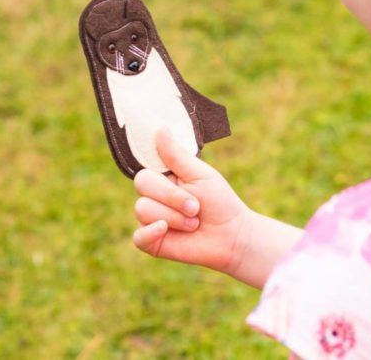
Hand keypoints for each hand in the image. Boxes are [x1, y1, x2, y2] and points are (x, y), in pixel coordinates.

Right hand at [131, 127, 251, 276]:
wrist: (232, 236)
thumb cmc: (219, 203)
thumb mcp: (200, 174)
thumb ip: (176, 155)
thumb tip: (159, 128)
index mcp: (164, 178)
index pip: (145, 169)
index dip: (160, 175)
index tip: (174, 176)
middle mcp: (154, 197)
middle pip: (143, 185)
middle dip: (172, 197)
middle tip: (195, 207)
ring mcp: (151, 220)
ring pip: (143, 210)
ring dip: (174, 217)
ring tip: (194, 223)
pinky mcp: (152, 242)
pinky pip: (138, 237)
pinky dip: (150, 233)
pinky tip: (165, 231)